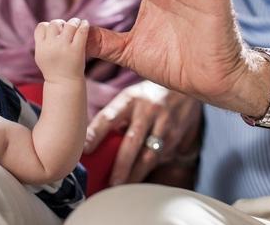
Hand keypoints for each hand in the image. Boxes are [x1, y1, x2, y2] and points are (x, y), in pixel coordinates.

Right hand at [34, 18, 88, 83]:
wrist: (64, 83)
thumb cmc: (53, 68)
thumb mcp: (41, 56)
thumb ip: (42, 42)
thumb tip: (48, 25)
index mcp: (41, 48)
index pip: (41, 26)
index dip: (48, 25)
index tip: (55, 30)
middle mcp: (51, 46)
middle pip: (55, 24)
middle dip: (61, 23)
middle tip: (67, 27)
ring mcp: (65, 47)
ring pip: (69, 24)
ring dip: (74, 21)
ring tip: (77, 23)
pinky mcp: (77, 49)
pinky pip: (82, 31)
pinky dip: (84, 25)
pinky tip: (85, 24)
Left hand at [84, 81, 200, 184]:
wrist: (184, 82)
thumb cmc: (147, 96)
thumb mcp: (130, 98)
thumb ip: (115, 118)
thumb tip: (91, 144)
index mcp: (130, 99)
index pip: (109, 117)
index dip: (96, 133)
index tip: (85, 149)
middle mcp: (148, 110)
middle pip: (133, 141)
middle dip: (122, 165)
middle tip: (111, 182)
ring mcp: (164, 123)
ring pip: (150, 154)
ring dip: (136, 174)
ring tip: (123, 187)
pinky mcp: (176, 135)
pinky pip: (161, 157)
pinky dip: (148, 169)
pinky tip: (138, 177)